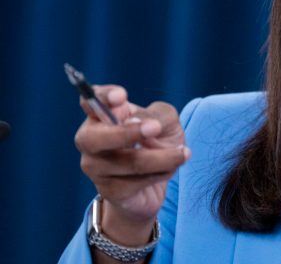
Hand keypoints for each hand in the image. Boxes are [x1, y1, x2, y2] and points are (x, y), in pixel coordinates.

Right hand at [74, 85, 189, 244]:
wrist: (160, 177)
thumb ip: (155, 115)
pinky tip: (170, 168)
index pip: (90, 100)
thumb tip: (136, 122)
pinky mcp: (108, 190)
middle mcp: (90, 139)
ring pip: (125, 162)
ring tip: (183, 152)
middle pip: (91, 138)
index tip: (121, 97)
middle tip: (155, 128)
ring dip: (160, 157)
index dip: (102, 97)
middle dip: (125, 133)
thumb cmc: (158, 139)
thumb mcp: (165, 120)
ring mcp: (95, 167)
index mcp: (102, 114)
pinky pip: (136, 182)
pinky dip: (161, 173)